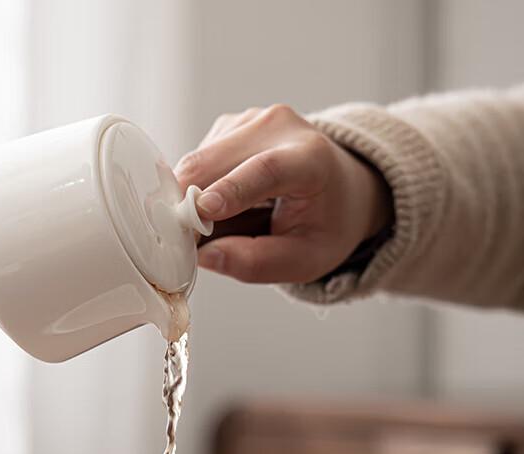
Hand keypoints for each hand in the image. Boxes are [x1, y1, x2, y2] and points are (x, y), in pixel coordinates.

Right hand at [174, 104, 391, 283]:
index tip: (200, 211)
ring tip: (217, 226)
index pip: (266, 169)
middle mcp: (278, 127)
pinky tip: (219, 204)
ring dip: (190, 200)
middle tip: (182, 244)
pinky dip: (195, 190)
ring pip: (197, 162)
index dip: (231, 188)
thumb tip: (205, 256)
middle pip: (215, 161)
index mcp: (311, 158)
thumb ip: (258, 262)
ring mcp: (250, 120)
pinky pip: (196, 162)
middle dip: (188, 204)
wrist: (340, 187)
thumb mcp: (305, 259)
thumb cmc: (326, 225)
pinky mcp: (229, 125)